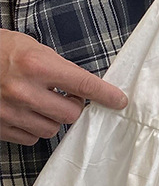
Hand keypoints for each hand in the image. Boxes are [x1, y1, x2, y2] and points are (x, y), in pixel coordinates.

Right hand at [0, 29, 127, 145]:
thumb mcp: (30, 47)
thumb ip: (57, 67)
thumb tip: (83, 87)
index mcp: (36, 65)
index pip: (83, 84)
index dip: (106, 94)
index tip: (120, 101)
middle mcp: (23, 90)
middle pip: (71, 115)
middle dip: (74, 107)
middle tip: (65, 97)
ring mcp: (9, 111)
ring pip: (52, 130)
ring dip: (53, 119)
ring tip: (41, 103)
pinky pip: (31, 139)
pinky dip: (34, 129)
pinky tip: (26, 113)